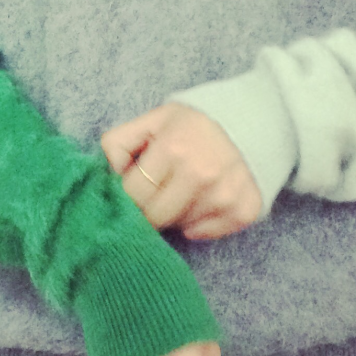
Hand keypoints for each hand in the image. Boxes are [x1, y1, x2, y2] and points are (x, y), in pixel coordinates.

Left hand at [100, 103, 262, 240]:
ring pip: (179, 226)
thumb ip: (117, 144)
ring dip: (174, 214)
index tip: (133, 189)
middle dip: (149, 207)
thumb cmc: (188, 127)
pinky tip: (201, 200)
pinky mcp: (244, 210)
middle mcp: (202, 174)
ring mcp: (225, 194)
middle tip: (156, 192)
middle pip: (155, 216)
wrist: (246, 125)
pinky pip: (203, 233)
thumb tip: (109, 176)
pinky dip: (197, 223)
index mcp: (173, 148)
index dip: (128, 195)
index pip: (134, 194)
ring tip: (181, 190)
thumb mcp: (150, 122)